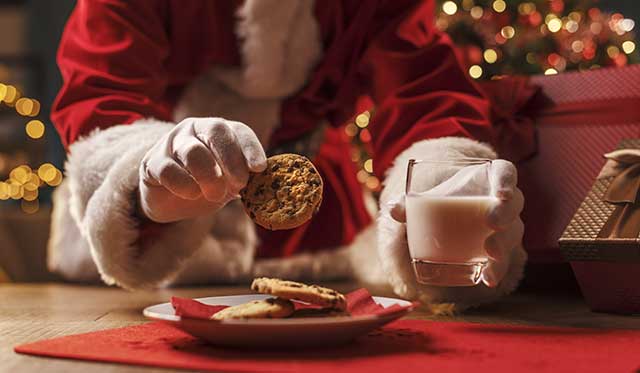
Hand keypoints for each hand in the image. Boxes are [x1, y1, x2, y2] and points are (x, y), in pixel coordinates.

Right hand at [138, 117, 266, 222]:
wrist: (171, 200)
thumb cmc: (207, 185)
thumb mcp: (230, 182)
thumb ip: (246, 180)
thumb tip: (267, 185)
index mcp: (220, 131)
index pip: (239, 131)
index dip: (251, 148)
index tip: (260, 168)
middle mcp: (196, 129)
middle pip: (216, 130)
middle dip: (232, 158)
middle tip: (240, 184)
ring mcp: (172, 143)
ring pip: (192, 150)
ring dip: (209, 175)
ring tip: (216, 194)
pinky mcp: (152, 163)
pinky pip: (168, 170)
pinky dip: (184, 184)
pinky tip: (192, 194)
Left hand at [389, 159, 523, 287]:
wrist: (448, 220)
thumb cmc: (443, 202)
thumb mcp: (428, 200)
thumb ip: (411, 204)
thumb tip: (393, 209)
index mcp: (488, 180)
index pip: (505, 172)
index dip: (506, 180)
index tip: (500, 191)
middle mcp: (503, 203)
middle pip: (513, 204)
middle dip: (505, 213)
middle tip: (491, 222)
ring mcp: (506, 227)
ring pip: (513, 233)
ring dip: (504, 244)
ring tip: (490, 253)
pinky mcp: (501, 250)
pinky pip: (505, 260)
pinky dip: (497, 270)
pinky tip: (488, 279)